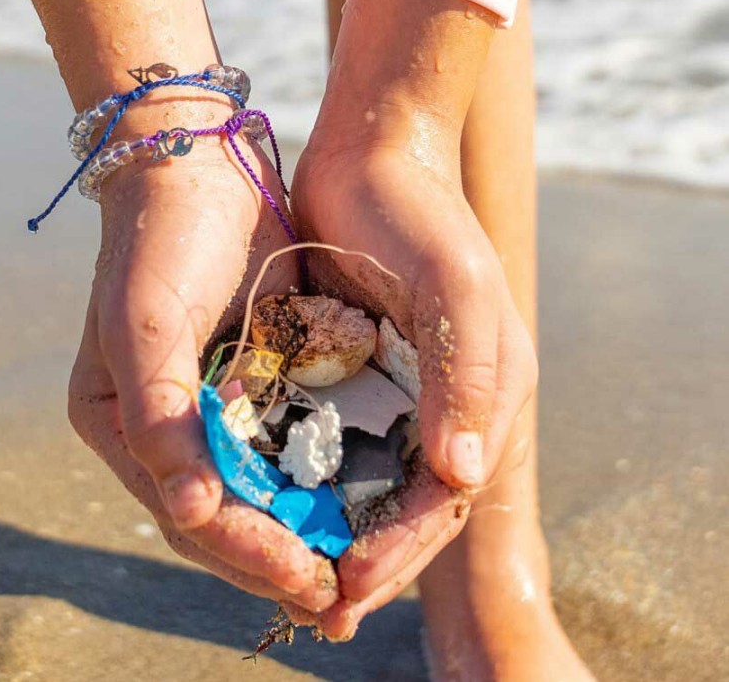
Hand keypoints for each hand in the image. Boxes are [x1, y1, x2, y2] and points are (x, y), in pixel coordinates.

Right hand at [68, 106, 337, 614]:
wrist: (196, 163)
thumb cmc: (157, 240)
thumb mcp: (143, 325)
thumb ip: (157, 419)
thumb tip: (186, 513)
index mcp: (119, 421)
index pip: (185, 509)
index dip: (245, 551)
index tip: (306, 579)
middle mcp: (164, 421)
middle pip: (224, 512)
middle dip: (279, 558)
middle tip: (339, 601)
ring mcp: (211, 397)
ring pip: (261, 484)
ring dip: (305, 527)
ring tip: (357, 572)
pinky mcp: (255, 370)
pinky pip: (288, 436)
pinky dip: (320, 471)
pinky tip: (362, 496)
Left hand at [290, 109, 537, 637]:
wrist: (370, 149)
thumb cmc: (420, 214)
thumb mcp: (456, 286)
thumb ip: (467, 378)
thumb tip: (463, 475)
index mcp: (485, 390)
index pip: (446, 494)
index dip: (401, 546)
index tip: (350, 583)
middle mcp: (443, 398)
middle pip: (404, 499)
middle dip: (364, 555)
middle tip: (317, 605)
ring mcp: (394, 381)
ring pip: (363, 476)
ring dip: (330, 525)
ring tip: (287, 569)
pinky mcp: (348, 361)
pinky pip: (328, 431)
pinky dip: (304, 471)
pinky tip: (268, 498)